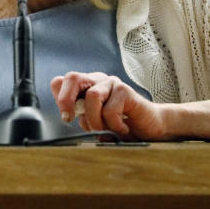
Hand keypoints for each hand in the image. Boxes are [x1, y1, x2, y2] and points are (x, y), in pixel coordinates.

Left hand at [50, 71, 167, 140]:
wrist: (150, 127)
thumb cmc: (121, 125)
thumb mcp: (95, 122)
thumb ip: (82, 116)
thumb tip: (67, 116)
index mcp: (86, 86)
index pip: (62, 81)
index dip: (60, 97)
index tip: (67, 117)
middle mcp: (98, 81)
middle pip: (72, 77)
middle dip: (66, 99)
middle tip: (69, 119)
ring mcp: (112, 83)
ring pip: (91, 96)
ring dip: (95, 120)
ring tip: (106, 131)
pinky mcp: (125, 91)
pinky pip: (110, 110)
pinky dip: (114, 126)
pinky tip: (123, 129)